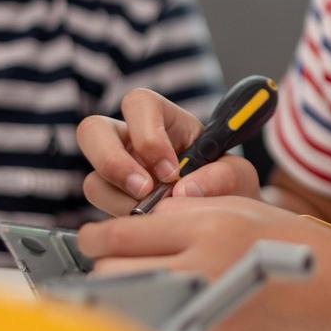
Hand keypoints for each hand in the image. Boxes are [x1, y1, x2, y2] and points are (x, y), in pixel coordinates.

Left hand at [77, 196, 330, 330]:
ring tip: (138, 286)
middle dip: (106, 266)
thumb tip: (134, 223)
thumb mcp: (240, 206)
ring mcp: (204, 310)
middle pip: (113, 272)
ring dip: (123, 296)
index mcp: (207, 227)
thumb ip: (184, 211)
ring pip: (128, 307)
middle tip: (113, 263)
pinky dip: (152, 322)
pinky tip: (164, 310)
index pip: (122, 233)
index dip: (97, 236)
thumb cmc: (296, 244)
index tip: (91, 238)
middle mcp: (201, 268)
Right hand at [78, 89, 260, 214]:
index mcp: (163, 119)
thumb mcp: (238, 176)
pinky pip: (99, 212)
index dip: (148, 134)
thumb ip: (223, 176)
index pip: (139, 104)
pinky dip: (120, 220)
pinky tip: (148, 226)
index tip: (172, 170)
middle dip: (112, 162)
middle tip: (144, 190)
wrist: (224, 221)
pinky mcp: (112, 205)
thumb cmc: (228, 186)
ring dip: (118, 200)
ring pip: (92, 179)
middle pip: (92, 130)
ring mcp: (116, 174)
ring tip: (151, 215)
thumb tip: (185, 189)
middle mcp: (131, 141)